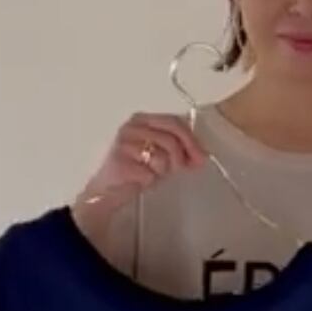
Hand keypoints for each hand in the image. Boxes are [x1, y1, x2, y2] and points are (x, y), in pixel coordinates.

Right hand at [72, 112, 207, 223]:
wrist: (109, 191)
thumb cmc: (135, 171)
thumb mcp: (162, 156)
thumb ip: (181, 151)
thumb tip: (202, 156)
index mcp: (142, 119)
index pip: (174, 121)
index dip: (191, 140)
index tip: (201, 156)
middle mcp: (132, 127)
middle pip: (170, 137)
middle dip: (182, 155)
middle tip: (184, 168)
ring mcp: (124, 143)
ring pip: (163, 156)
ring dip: (165, 170)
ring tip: (155, 173)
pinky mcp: (120, 162)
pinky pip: (150, 172)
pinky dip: (152, 179)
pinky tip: (143, 179)